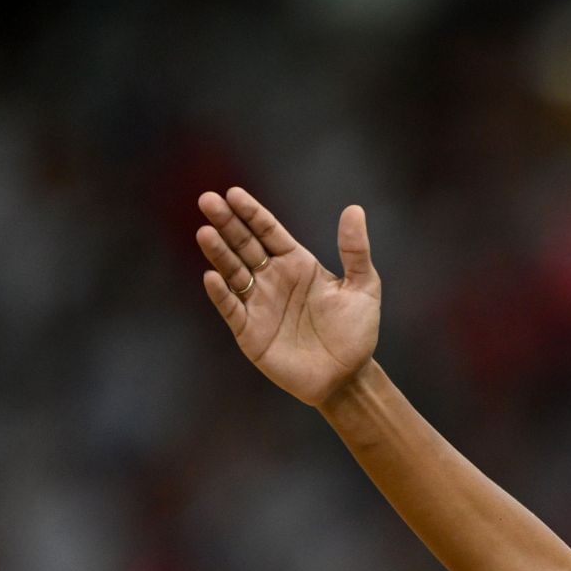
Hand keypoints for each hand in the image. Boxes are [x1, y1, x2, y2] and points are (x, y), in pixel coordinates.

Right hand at [196, 188, 380, 406]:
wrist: (347, 376)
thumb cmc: (357, 332)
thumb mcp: (364, 287)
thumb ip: (356, 250)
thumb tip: (354, 209)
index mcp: (297, 264)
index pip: (268, 231)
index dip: (251, 213)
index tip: (233, 193)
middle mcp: (273, 279)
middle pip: (244, 245)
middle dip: (227, 223)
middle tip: (207, 200)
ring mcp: (258, 303)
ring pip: (233, 272)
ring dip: (219, 253)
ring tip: (206, 232)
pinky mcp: (249, 331)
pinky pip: (232, 308)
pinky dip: (221, 293)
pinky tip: (211, 276)